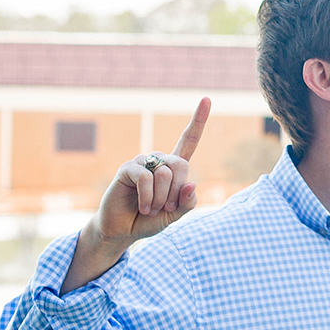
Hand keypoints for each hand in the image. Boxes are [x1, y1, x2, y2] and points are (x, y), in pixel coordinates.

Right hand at [88, 98, 210, 247]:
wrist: (123, 230)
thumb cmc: (151, 220)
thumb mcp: (175, 214)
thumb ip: (187, 202)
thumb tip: (192, 184)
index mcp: (174, 167)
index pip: (189, 140)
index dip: (198, 120)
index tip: (206, 98)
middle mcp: (159, 160)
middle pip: (181, 166)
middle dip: (177, 192)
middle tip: (165, 207)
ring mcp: (142, 162)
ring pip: (165, 174)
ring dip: (161, 198)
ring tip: (150, 208)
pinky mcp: (127, 168)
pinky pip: (146, 178)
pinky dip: (148, 198)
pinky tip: (143, 207)